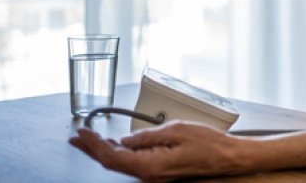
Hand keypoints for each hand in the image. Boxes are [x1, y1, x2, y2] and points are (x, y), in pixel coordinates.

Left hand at [69, 121, 250, 180]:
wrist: (228, 157)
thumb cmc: (209, 144)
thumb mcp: (176, 130)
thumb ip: (147, 135)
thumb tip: (127, 138)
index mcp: (150, 166)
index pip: (112, 157)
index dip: (93, 144)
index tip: (82, 132)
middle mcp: (150, 175)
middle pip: (112, 163)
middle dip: (92, 149)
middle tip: (77, 137)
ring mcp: (154, 175)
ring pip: (122, 163)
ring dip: (105, 150)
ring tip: (90, 140)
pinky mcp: (160, 171)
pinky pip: (134, 163)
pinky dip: (121, 153)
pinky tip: (116, 145)